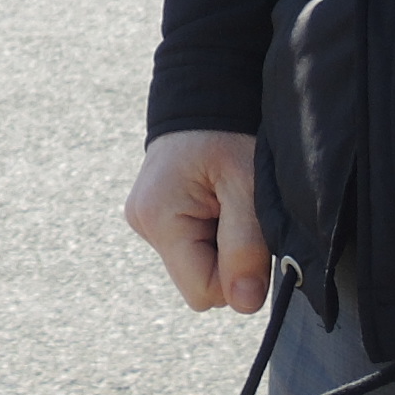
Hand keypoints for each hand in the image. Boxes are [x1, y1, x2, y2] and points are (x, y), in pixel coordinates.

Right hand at [127, 129, 268, 313]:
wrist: (207, 90)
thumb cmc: (229, 133)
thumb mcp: (248, 186)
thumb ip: (246, 246)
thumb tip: (245, 304)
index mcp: (158, 218)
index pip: (204, 292)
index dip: (237, 274)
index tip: (251, 233)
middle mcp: (142, 223)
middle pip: (198, 281)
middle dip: (228, 258)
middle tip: (240, 211)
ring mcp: (145, 220)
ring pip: (196, 265)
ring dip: (221, 244)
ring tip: (227, 200)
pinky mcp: (155, 215)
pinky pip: (190, 247)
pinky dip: (211, 233)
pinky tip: (216, 201)